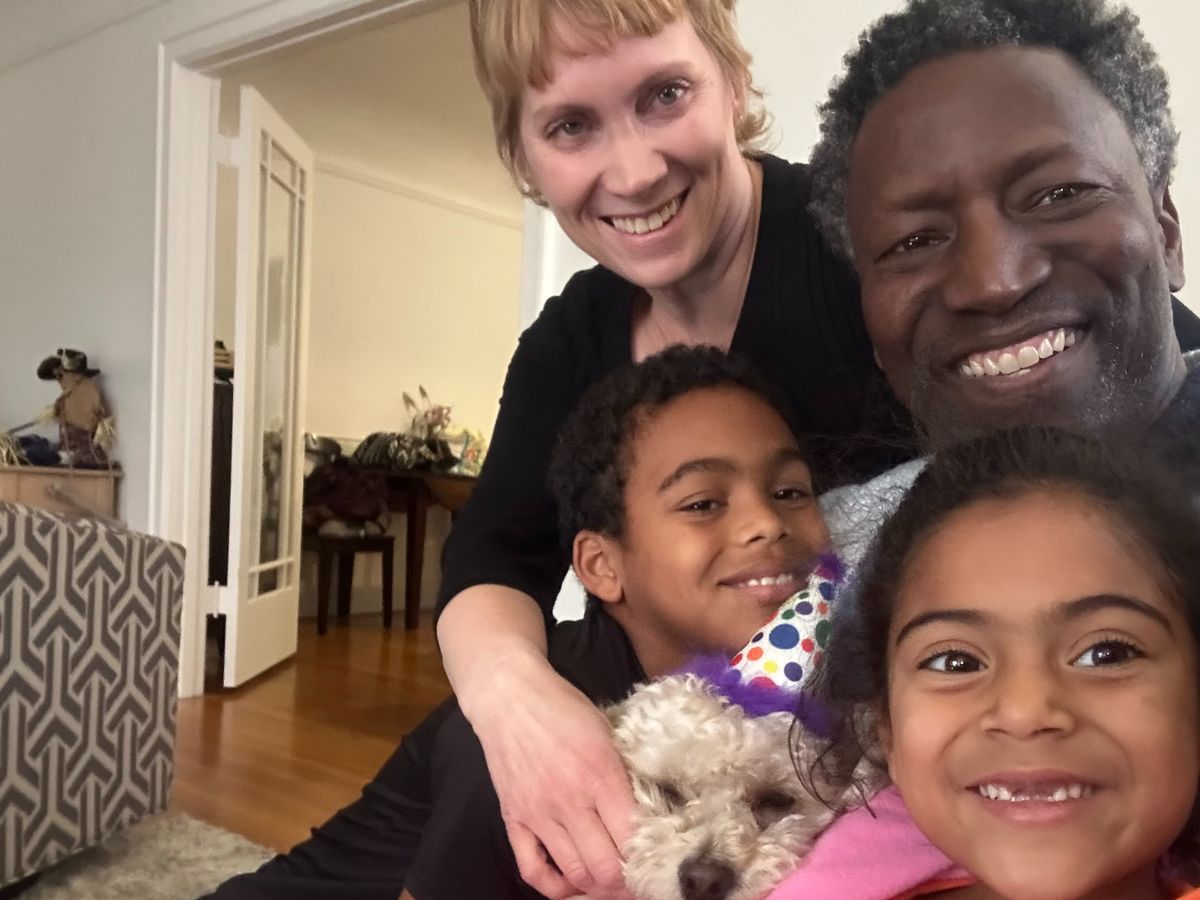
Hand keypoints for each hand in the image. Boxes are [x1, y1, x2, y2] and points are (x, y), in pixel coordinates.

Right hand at [467, 653, 634, 899]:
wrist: (510, 696)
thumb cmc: (563, 708)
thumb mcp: (607, 734)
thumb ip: (624, 775)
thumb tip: (645, 816)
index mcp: (600, 775)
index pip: (631, 839)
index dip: (648, 860)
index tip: (657, 862)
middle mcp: (570, 801)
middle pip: (605, 867)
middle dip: (626, 882)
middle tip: (636, 879)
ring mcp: (538, 814)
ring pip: (574, 873)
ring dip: (596, 886)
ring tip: (609, 882)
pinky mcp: (514, 819)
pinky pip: (532, 870)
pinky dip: (554, 887)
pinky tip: (570, 883)